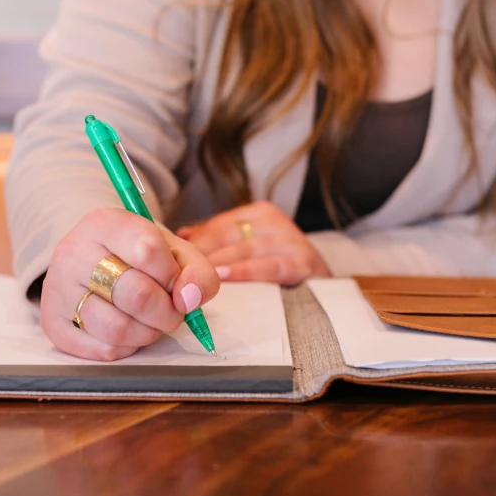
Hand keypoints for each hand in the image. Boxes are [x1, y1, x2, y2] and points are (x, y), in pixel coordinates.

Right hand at [40, 208, 219, 360]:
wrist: (95, 265)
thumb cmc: (140, 259)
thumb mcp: (174, 253)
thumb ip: (196, 272)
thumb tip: (188, 299)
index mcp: (103, 223)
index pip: (148, 249)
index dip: (174, 276)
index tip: (176, 283)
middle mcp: (72, 251)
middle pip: (136, 295)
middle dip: (167, 312)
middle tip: (172, 312)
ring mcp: (57, 288)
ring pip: (117, 328)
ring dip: (147, 333)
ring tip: (150, 322)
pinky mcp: (52, 323)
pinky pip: (101, 350)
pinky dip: (126, 348)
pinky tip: (127, 331)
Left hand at [176, 201, 329, 285]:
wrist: (322, 282)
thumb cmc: (278, 263)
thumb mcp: (248, 245)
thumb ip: (216, 239)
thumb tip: (181, 234)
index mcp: (259, 213)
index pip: (220, 223)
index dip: (196, 239)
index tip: (173, 253)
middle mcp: (275, 222)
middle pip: (230, 235)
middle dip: (202, 252)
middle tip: (177, 268)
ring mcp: (290, 241)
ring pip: (245, 249)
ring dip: (218, 262)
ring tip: (194, 274)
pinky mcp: (303, 263)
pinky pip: (268, 266)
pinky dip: (244, 271)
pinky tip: (224, 277)